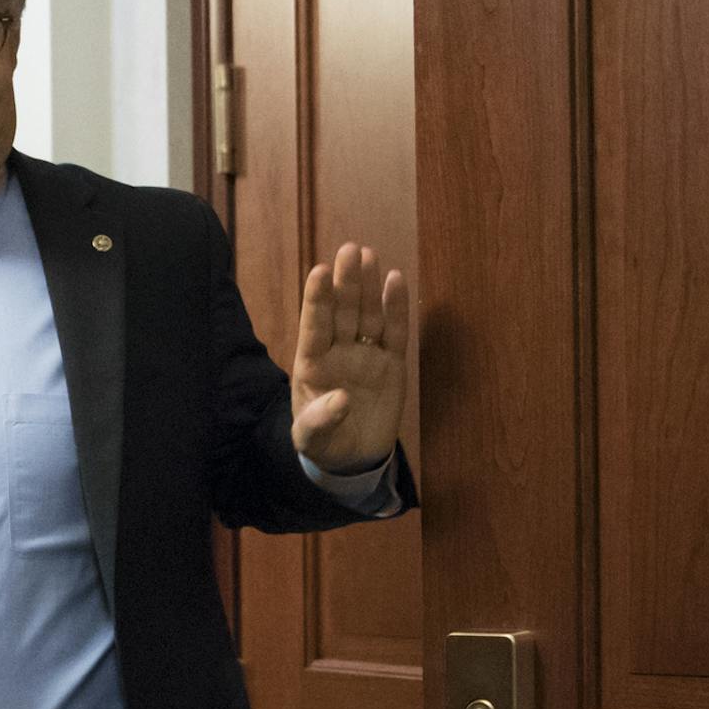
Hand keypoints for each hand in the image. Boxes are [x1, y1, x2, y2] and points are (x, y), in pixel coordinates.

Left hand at [291, 242, 410, 472]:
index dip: (317, 299)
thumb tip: (340, 399)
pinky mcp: (391, 363)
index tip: (320, 271)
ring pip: (367, 314)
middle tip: (349, 250)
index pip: (314, 326)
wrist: (354, 458)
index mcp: (312, 364)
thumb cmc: (325, 444)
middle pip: (342, 312)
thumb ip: (320, 420)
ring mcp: (365, 354)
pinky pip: (395, 332)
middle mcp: (338, 352)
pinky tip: (395, 280)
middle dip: (345, 282)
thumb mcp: (312, 439)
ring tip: (368, 254)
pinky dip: (396, 307)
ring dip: (367, 286)